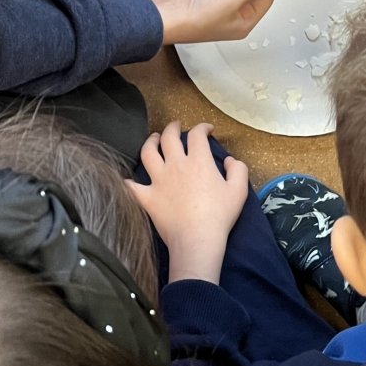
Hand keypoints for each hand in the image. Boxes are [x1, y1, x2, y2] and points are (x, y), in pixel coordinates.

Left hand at [128, 121, 248, 282]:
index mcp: (198, 161)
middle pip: (169, 137)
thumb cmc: (219, 215)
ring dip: (150, 142)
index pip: (197, 134)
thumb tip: (229, 160)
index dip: (202, 127)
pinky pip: (132, 186)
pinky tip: (127, 178)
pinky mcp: (147, 198)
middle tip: (175, 126)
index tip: (206, 130)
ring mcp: (158, 181)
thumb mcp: (239, 190)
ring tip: (153, 139)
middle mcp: (176, 165)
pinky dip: (128, 181)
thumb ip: (237, 169)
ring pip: (147, 153)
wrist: (197, 239)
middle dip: (172, 127)